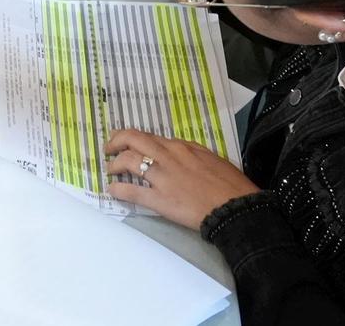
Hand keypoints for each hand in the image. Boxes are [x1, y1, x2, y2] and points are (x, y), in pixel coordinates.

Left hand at [103, 131, 261, 230]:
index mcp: (182, 147)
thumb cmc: (230, 185)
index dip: (134, 138)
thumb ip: (191, 154)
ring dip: (115, 164)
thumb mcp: (211, 159)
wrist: (235, 208)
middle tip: (109, 148)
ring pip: (129, 161)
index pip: (150, 137)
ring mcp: (163, 177)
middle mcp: (169, 156)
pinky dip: (119, 189)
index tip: (125, 141)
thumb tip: (178, 153)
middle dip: (117, 141)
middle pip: (133, 139)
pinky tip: (112, 190)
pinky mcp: (161, 199)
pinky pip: (133, 191)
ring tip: (110, 169)